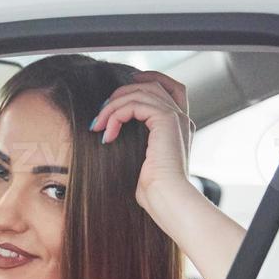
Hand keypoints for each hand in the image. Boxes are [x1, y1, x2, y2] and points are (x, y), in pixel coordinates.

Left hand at [89, 69, 195, 206]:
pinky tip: (107, 134)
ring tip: (98, 126)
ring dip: (113, 106)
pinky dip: (116, 115)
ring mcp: (176, 117)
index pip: (171, 88)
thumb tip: (111, 134)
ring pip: (140, 92)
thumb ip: (136, 142)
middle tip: (100, 114)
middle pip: (152, 84)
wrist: (167, 199)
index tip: (123, 89)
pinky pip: (135, 104)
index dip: (149, 79)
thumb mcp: (142, 161)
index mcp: (179, 127)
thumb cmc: (154, 190)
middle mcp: (181, 118)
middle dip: (122, 93)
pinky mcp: (166, 120)